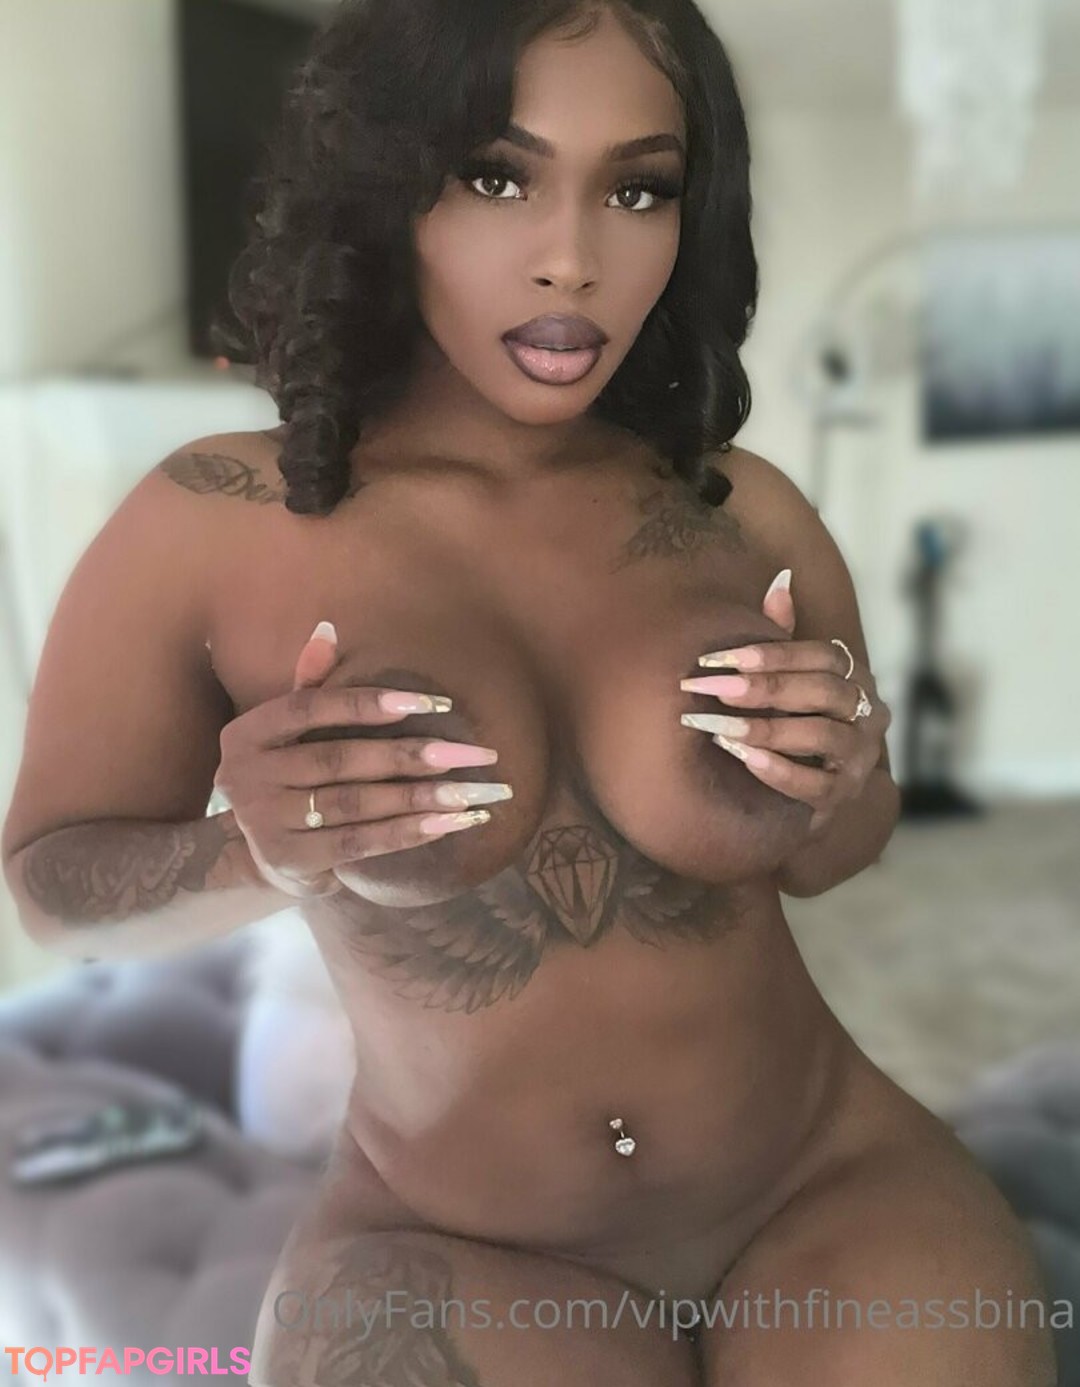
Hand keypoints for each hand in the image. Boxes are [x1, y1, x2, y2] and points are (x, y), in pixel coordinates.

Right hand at [213, 622, 502, 897]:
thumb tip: (328, 628)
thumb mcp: (289, 732)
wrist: (264, 855)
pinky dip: (410, 831)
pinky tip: (452, 822)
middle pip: (341, 759)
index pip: (309, 708)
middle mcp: (245, 776)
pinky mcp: (291, 861)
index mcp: (247, 734)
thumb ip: (310, 684)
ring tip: (476, 791)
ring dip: (422, 797)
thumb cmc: (290, 777)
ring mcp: (264, 824)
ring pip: (357, 804)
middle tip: (474, 753)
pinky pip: (361, 843)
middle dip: (413, 755)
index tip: (433, 703)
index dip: (368, 703)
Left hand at [679, 570, 890, 834]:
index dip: (772, 654)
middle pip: (823, 693)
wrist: (794, 793)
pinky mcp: (841, 798)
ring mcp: (858, 759)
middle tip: (711, 686)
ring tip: (718, 725)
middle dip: (763, 688)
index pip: (823, 656)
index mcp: (853, 678)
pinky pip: (815, 785)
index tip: (718, 657)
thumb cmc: (788, 721)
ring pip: (822, 737)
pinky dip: (778, 770)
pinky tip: (743, 757)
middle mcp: (866, 715)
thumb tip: (780, 581)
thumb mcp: (784, 679)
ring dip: (766, 729)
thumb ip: (782, 637)